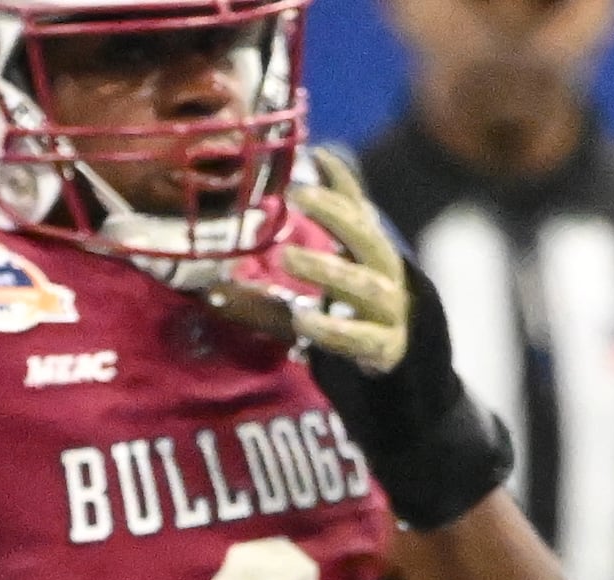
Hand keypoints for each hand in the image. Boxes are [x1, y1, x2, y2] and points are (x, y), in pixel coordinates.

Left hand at [278, 147, 413, 373]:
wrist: (404, 391)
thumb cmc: (352, 336)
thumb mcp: (308, 311)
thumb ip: (269, 297)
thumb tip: (209, 290)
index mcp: (371, 259)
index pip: (358, 212)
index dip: (342, 182)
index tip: (316, 153)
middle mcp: (385, 278)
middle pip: (365, 237)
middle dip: (334, 211)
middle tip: (298, 193)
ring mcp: (390, 314)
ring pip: (361, 284)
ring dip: (325, 269)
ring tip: (287, 257)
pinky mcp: (387, 351)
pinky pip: (358, 337)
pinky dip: (332, 327)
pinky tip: (304, 319)